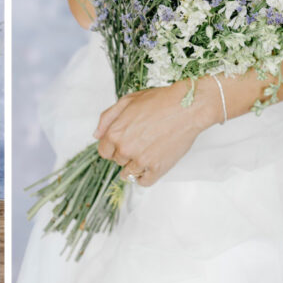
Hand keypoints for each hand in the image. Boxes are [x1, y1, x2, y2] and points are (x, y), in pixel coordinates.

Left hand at [93, 80, 219, 186]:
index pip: (104, 151)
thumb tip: (96, 135)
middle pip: (117, 161)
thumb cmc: (159, 101)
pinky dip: (145, 177)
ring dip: (135, 165)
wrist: (186, 108)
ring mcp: (141, 160)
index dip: (113, 146)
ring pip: (129, 173)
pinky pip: (143, 182)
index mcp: (115, 133)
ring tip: (147, 151)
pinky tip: (150, 166)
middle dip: (125, 153)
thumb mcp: (127, 101)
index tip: (122, 142)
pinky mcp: (157, 169)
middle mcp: (125, 149)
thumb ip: (107, 118)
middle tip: (140, 141)